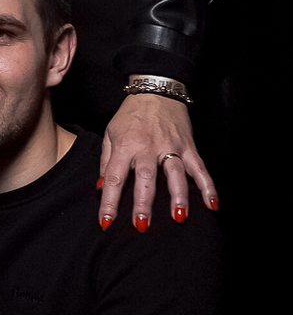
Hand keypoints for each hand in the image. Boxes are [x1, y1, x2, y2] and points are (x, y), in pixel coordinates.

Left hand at [97, 94, 216, 230]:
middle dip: (143, 203)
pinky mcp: (189, 146)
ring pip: (176, 174)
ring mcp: (171, 147)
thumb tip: (101, 187)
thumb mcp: (110, 133)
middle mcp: (148, 147)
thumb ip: (106, 161)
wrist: (156, 89)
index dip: (108, 201)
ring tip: (178, 217)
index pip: (114, 177)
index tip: (106, 222)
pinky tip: (212, 204)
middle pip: (145, 178)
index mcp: (126, 145)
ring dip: (178, 197)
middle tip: (141, 225)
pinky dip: (208, 187)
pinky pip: (200, 169)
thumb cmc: (130, 115)